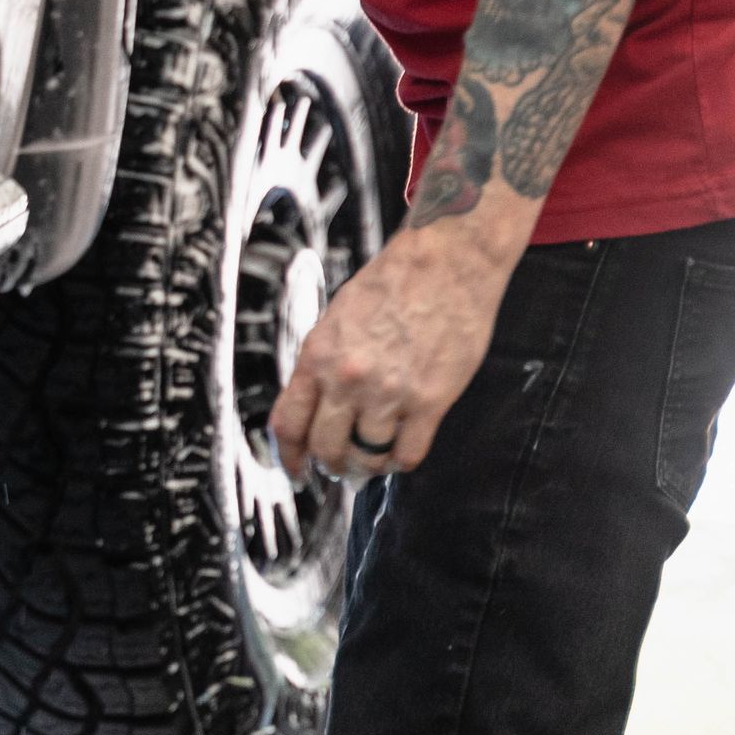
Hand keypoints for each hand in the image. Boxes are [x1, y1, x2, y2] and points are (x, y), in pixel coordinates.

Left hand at [270, 225, 513, 479]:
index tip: (296, 472)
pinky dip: (401, 461)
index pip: (288, 424)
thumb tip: (312, 407)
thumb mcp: (337, 319)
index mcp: (318, 355)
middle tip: (341, 465)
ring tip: (374, 457)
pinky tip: (401, 450)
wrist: (445, 262)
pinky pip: (408, 454)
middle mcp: (348, 379)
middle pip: (326, 449)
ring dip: (368, 464)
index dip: (289, 458)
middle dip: (331, 464)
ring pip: (367, 457)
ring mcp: (389, 393)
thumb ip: (322, 364)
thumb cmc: (392, 284)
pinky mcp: (430, 401)